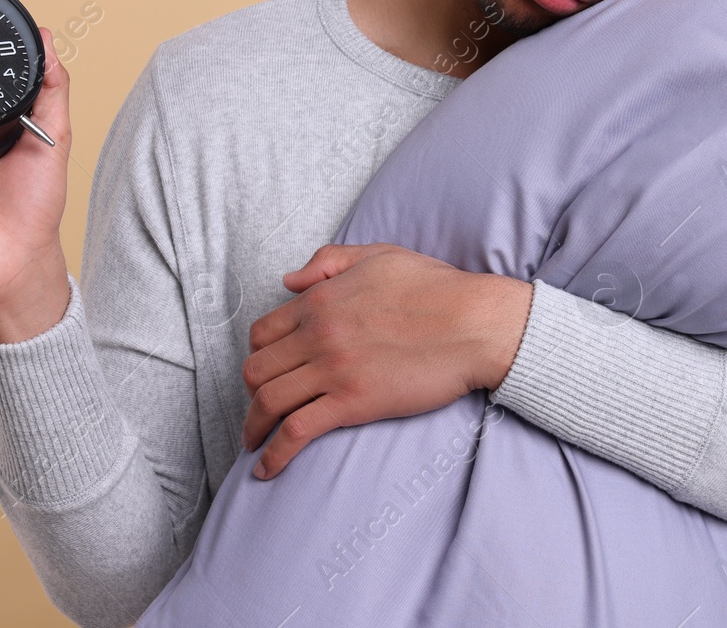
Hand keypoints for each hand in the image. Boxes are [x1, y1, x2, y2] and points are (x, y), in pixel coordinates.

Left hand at [239, 243, 531, 478]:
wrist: (474, 323)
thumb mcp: (378, 256)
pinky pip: (296, 431)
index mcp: (320, 300)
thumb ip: (328, 262)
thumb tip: (289, 280)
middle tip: (262, 409)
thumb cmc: (435, 288)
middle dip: (251, 393)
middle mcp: (317, 334)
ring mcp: (332, 369)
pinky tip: (268, 469)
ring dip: (253, 428)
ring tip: (255, 443)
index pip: (262, 333)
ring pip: (267, 401)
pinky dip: (274, 454)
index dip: (258, 356)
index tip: (267, 372)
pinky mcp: (352, 402)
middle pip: (257, 370)